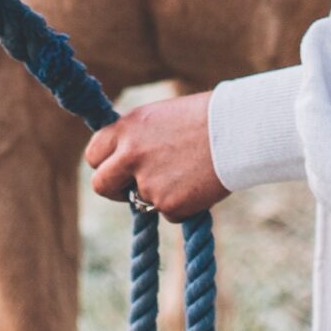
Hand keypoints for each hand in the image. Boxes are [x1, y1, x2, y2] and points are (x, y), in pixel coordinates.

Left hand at [85, 91, 227, 220]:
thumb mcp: (160, 118)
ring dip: (158, 194)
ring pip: (141, 201)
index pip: (93, 154)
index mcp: (127, 128)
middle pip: (101, 185)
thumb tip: (123, 160)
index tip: (115, 169)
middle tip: (133, 188)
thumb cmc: (204, 118)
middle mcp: (130, 155)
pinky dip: (181, 204)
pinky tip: (198, 183)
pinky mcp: (168, 205)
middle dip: (116, 190)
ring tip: (187, 172)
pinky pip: (168, 212)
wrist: (236, 130)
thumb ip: (137, 139)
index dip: (104, 164)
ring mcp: (147, 182)